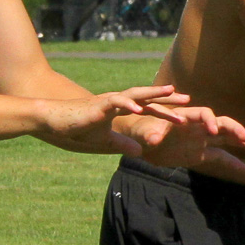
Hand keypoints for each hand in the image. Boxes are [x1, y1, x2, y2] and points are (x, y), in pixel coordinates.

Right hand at [37, 85, 182, 155]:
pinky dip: (127, 104)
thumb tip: (140, 152)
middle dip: (167, 98)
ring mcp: (108, 101)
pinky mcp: (98, 105)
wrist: (55, 121)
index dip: (166, 111)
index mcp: (121, 109)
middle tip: (189, 99)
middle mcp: (118, 101)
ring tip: (171, 92)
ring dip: (153, 93)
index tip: (185, 115)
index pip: (148, 108)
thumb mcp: (105, 141)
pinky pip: (115, 102)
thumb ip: (123, 144)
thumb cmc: (79, 128)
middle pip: (147, 98)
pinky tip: (139, 108)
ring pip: (135, 94)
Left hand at [126, 103, 244, 172]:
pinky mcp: (199, 153)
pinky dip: (231, 161)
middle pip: (221, 123)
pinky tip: (244, 168)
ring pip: (225, 138)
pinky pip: (219, 156)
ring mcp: (200, 140)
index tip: (214, 132)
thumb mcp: (143, 131)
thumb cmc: (140, 131)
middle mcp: (196, 127)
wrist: (139, 143)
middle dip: (234, 129)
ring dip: (239, 139)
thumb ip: (150, 133)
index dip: (211, 120)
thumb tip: (153, 138)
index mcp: (185, 117)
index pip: (204, 113)